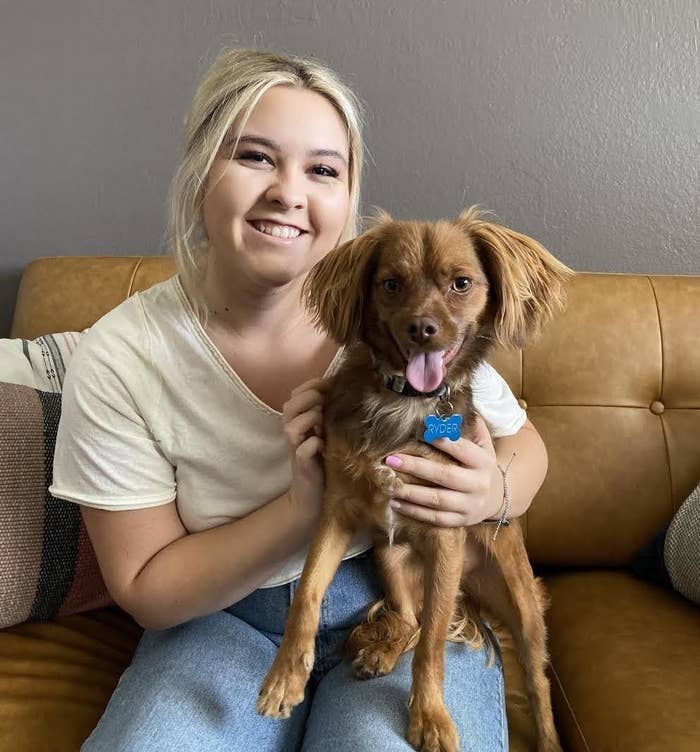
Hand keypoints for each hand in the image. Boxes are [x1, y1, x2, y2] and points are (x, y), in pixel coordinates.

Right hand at [282, 377, 327, 525]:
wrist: (313, 496)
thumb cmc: (323, 460)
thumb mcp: (326, 432)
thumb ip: (327, 414)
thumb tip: (345, 390)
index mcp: (297, 422)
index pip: (296, 394)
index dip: (312, 385)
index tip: (331, 382)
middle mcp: (292, 434)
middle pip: (289, 406)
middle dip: (309, 398)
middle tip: (326, 400)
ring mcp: (295, 450)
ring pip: (291, 427)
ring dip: (309, 419)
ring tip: (323, 421)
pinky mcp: (302, 466)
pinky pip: (303, 450)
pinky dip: (314, 443)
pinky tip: (325, 444)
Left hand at [384, 416, 503, 526]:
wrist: (500, 498)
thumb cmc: (483, 465)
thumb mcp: (484, 445)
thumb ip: (471, 427)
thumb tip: (453, 405)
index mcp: (483, 462)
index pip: (461, 449)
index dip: (441, 440)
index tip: (420, 431)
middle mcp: (478, 484)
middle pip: (445, 475)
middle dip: (416, 467)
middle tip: (391, 459)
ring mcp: (469, 505)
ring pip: (438, 500)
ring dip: (411, 493)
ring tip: (389, 484)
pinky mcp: (461, 520)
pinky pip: (436, 518)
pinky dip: (414, 512)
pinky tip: (395, 503)